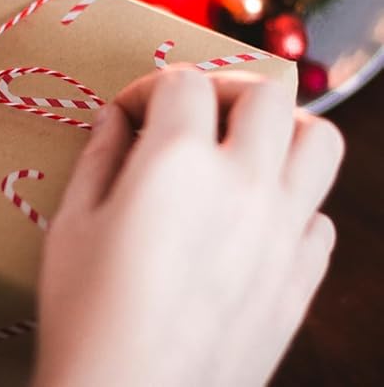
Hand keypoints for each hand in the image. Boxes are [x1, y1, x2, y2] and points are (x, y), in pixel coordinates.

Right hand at [35, 68, 342, 386]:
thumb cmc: (87, 313)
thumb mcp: (73, 221)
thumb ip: (103, 155)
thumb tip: (121, 119)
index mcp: (178, 162)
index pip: (184, 81)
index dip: (148, 89)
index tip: (128, 116)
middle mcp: (244, 187)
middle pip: (269, 93)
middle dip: (227, 89)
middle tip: (194, 114)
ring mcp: (283, 236)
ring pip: (322, 143)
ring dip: (282, 133)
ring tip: (239, 151)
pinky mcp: (301, 283)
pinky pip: (320, 218)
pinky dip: (293, 204)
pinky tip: (248, 221)